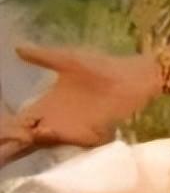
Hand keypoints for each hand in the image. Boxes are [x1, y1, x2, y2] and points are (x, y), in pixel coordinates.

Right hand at [0, 45, 159, 164]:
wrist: (134, 77)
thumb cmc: (102, 68)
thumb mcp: (69, 60)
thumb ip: (43, 57)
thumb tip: (16, 47)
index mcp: (45, 107)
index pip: (17, 122)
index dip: (4, 128)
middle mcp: (52, 122)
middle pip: (23, 139)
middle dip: (7, 145)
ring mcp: (69, 131)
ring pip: (40, 144)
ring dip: (24, 145)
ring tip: (10, 145)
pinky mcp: (87, 136)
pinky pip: (67, 143)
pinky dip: (52, 139)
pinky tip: (40, 132)